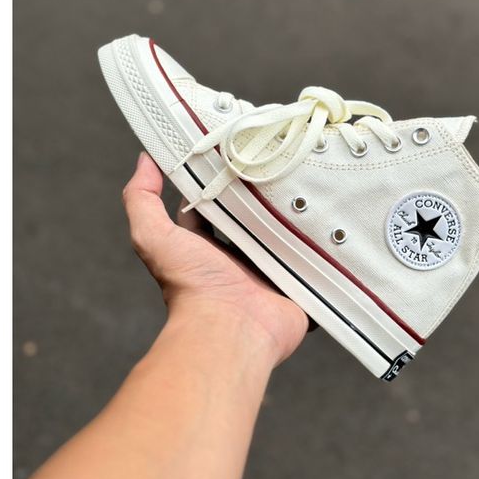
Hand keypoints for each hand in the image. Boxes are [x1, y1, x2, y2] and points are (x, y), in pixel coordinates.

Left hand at [122, 152, 308, 366]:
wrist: (230, 330)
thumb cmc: (191, 288)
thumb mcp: (154, 238)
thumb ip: (141, 200)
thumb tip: (144, 160)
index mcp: (210, 245)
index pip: (218, 202)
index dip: (224, 178)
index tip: (238, 148)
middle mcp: (241, 256)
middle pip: (259, 215)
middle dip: (269, 194)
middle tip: (286, 161)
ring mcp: (272, 269)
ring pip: (290, 234)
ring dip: (300, 216)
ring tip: (317, 182)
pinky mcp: (298, 282)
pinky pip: (316, 260)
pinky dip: (324, 246)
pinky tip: (337, 219)